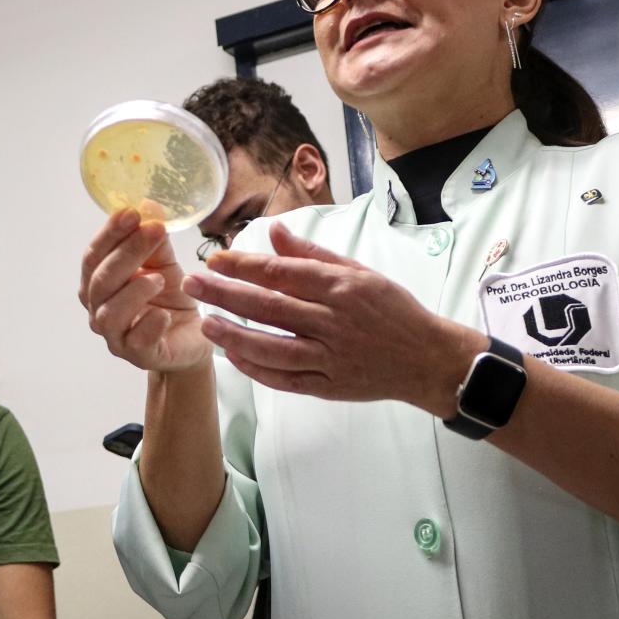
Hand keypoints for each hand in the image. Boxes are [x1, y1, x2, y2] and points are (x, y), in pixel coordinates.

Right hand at [78, 208, 209, 372]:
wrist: (191, 336)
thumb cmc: (169, 297)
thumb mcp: (163, 262)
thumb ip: (153, 239)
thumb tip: (149, 204)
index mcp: (97, 282)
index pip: (94, 255)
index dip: (110, 233)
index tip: (132, 212)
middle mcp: (98, 309)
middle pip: (100, 280)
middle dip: (126, 252)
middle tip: (154, 230)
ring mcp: (115, 336)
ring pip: (109, 313)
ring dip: (134, 291)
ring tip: (160, 279)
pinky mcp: (139, 356)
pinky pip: (136, 341)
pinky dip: (150, 324)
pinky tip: (165, 314)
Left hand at [184, 221, 480, 412]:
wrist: (427, 359)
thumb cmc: (392, 310)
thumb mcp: (359, 272)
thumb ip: (313, 254)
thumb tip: (273, 232)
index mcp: (340, 287)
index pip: (281, 274)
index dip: (243, 266)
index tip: (214, 259)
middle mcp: (333, 321)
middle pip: (269, 307)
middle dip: (224, 295)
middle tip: (191, 284)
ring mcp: (330, 357)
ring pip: (272, 348)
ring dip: (234, 336)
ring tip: (205, 324)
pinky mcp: (330, 387)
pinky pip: (286, 380)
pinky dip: (258, 370)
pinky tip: (234, 357)